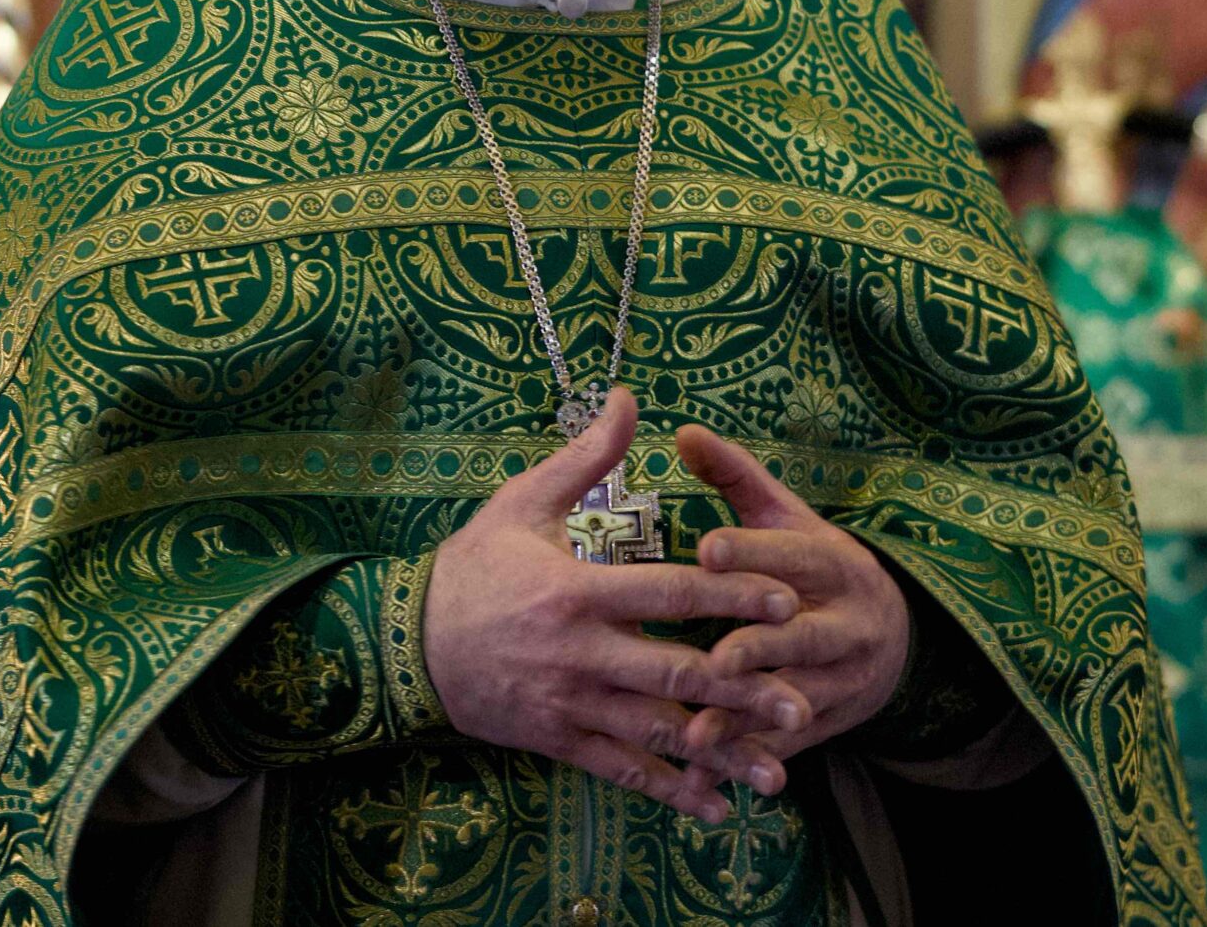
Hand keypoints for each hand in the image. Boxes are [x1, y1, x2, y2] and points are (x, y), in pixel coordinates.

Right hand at [423, 389, 810, 823]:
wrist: (407, 641)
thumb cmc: (473, 565)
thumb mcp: (522, 502)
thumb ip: (585, 457)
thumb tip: (628, 398)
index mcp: (577, 591)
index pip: (669, 590)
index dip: (730, 594)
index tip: (788, 599)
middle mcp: (579, 653)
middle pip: (674, 670)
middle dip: (741, 688)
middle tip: (799, 700)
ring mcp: (569, 703)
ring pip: (656, 732)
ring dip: (719, 754)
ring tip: (776, 773)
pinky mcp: (558, 739)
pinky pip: (622, 770)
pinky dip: (670, 792)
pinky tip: (716, 809)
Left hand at [669, 424, 911, 782]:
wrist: (890, 635)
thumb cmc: (813, 565)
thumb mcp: (786, 517)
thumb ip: (735, 477)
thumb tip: (683, 430)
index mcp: (831, 563)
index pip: (790, 556)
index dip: (749, 554)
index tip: (705, 550)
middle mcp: (843, 624)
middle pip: (802, 637)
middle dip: (760, 650)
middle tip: (716, 660)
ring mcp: (840, 680)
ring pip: (795, 701)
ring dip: (747, 720)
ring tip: (698, 733)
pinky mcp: (827, 724)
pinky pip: (784, 748)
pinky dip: (744, 762)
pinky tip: (701, 776)